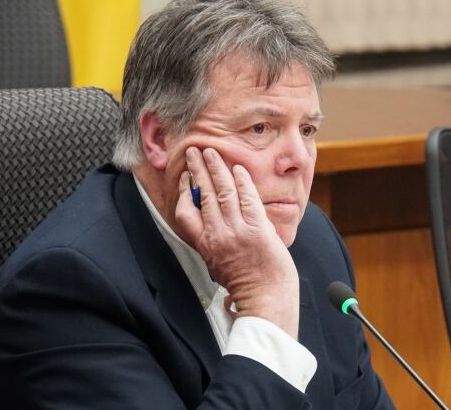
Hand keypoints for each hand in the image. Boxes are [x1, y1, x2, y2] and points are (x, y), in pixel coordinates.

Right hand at [175, 147, 299, 338]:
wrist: (266, 299)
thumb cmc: (247, 287)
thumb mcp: (219, 267)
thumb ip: (214, 246)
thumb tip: (213, 230)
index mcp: (204, 246)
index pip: (185, 213)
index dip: (184, 191)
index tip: (186, 178)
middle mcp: (217, 235)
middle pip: (202, 194)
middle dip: (197, 169)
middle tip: (193, 151)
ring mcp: (237, 230)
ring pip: (222, 190)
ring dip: (216, 167)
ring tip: (212, 152)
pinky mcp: (257, 228)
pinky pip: (247, 197)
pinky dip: (242, 180)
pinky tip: (238, 168)